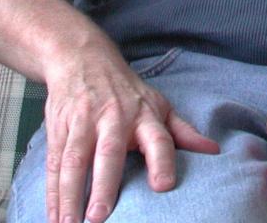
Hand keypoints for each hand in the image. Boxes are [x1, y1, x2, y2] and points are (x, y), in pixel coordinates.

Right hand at [42, 41, 218, 222]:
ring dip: (69, 195)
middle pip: (108, 153)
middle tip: (99, 217)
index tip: (163, 186)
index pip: (158, 138)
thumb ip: (183, 131)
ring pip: (74, 161)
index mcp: (144, 115)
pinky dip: (52, 192)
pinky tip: (54, 216)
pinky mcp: (58, 129)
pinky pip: (54, 164)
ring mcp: (83, 123)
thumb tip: (214, 151)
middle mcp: (114, 118)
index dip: (162, 160)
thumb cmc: (126, 91)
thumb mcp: (158, 105)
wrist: (83, 59)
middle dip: (103, 186)